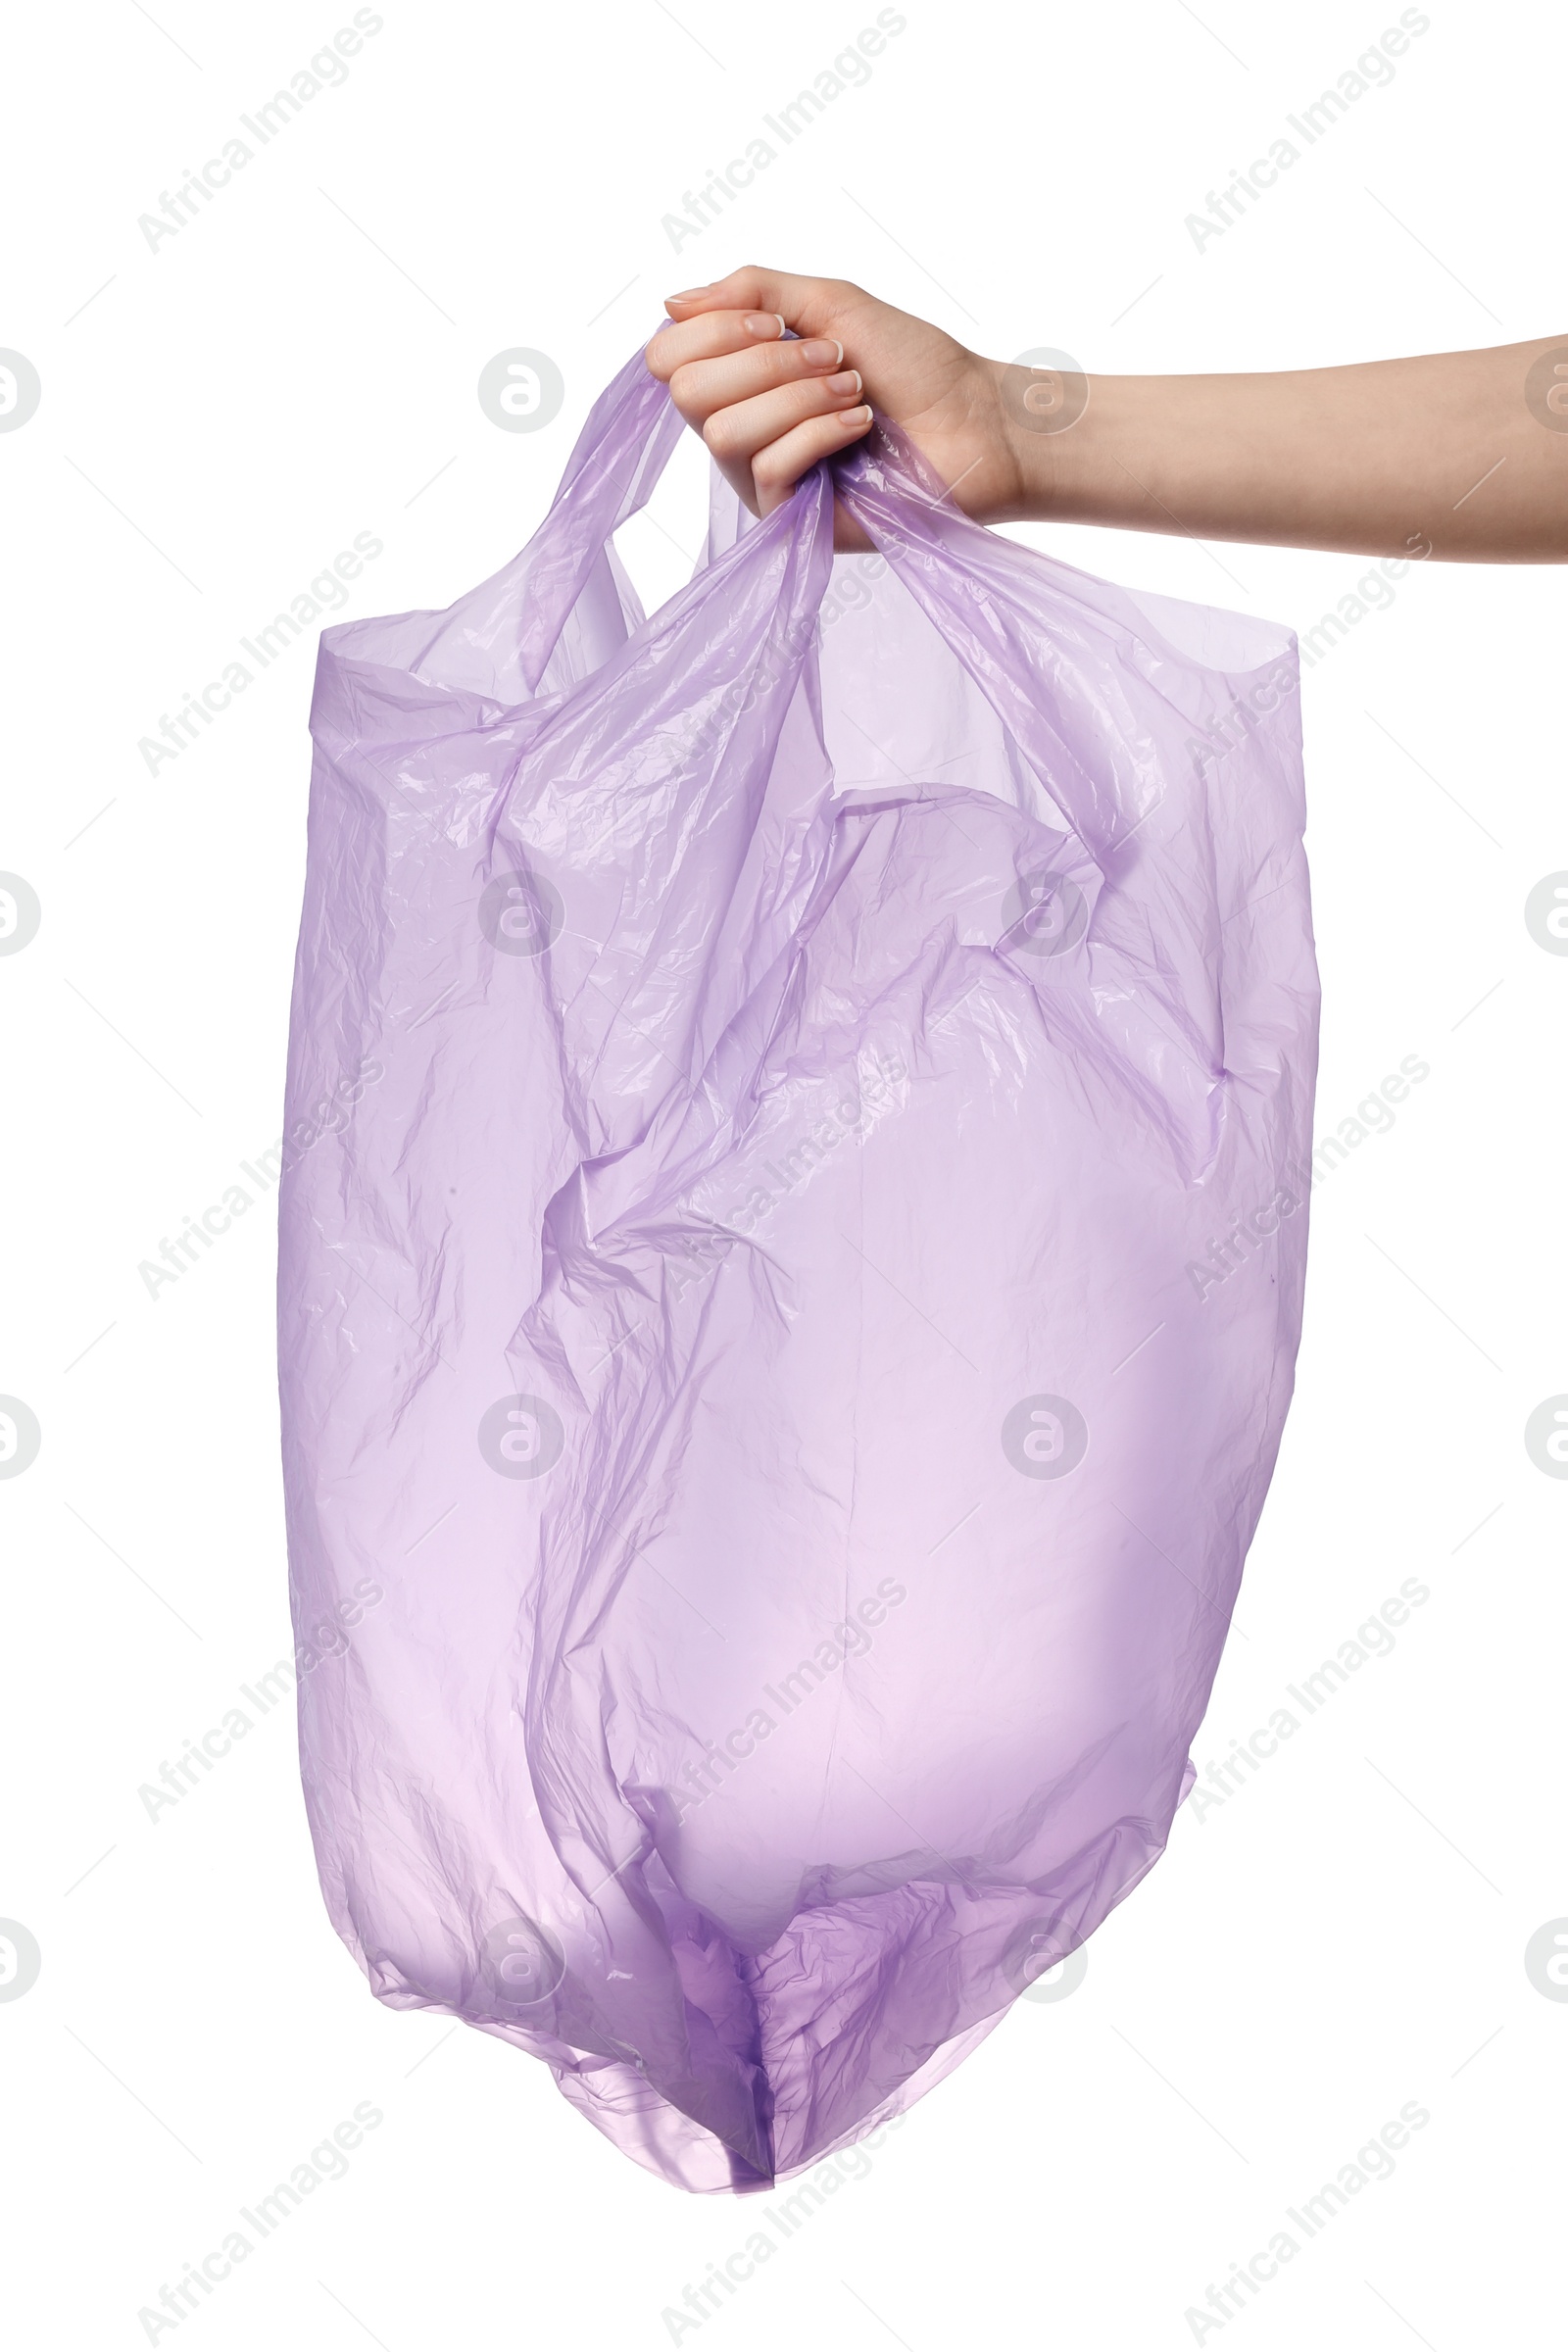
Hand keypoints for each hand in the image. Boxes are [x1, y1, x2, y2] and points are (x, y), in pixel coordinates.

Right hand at [644, 265, 1026, 551]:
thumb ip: (751, 290)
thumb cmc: (914, 364)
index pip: (668, 358)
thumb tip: (670, 302)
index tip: (775, 322)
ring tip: (854, 396)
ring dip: (800, 399)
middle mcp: (741, 430)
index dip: (713, 331)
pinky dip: (821, 433)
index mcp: (740, 380)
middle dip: (765, 363)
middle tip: (833, 360)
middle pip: (689, 394)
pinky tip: (860, 429)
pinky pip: (769, 468)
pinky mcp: (790, 519)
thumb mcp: (829, 303)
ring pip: (725, 433)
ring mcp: (761, 479)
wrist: (975, 421)